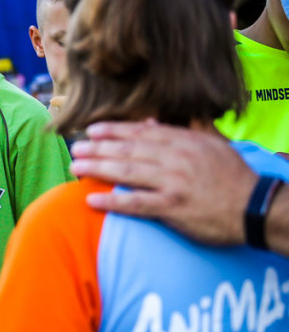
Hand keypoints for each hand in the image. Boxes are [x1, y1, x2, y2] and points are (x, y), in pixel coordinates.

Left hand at [68, 119, 254, 244]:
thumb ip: (184, 131)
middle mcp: (176, 158)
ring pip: (127, 172)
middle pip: (128, 150)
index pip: (141, 132)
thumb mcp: (213, 145)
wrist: (255, 207)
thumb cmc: (233, 177)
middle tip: (76, 148)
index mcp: (184, 141)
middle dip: (98, 148)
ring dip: (98, 169)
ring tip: (76, 167)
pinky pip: (136, 204)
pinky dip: (112, 202)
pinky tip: (91, 200)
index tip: (92, 130)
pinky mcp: (173, 208)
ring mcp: (173, 183)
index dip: (113, 130)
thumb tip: (154, 123)